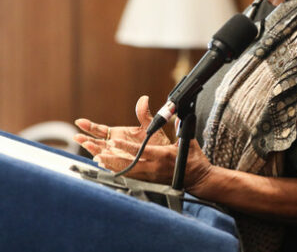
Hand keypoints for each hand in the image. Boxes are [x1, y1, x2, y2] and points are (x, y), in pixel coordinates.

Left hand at [73, 95, 213, 188]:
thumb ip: (182, 129)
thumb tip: (177, 116)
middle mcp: (154, 168)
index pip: (141, 151)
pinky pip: (130, 176)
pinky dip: (118, 171)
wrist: (198, 179)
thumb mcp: (189, 142)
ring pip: (127, 171)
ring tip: (98, 159)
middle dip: (113, 158)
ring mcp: (151, 176)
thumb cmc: (194, 160)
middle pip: (129, 164)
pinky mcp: (149, 181)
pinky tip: (109, 168)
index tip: (114, 142)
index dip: (126, 147)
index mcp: (163, 156)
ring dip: (112, 166)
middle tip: (98, 153)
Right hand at [73, 96, 171, 165]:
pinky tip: (100, 158)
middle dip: (86, 139)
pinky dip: (106, 161)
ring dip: (94, 149)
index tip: (79, 122)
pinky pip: (113, 164)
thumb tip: (144, 99)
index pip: (99, 130)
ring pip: (102, 153)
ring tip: (87, 145)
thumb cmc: (155, 141)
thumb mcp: (149, 126)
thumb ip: (144, 114)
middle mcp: (114, 146)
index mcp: (117, 134)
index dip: (89, 126)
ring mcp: (117, 156)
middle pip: (96, 142)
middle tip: (78, 136)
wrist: (165, 155)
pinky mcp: (124, 165)